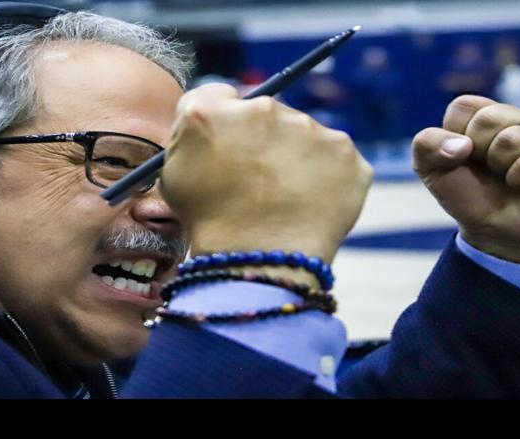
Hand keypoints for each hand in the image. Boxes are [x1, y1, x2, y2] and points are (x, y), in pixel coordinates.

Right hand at [162, 83, 372, 266]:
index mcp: (212, 110)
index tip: (234, 150)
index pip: (223, 97)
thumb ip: (191, 133)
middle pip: (270, 114)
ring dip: (300, 159)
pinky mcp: (346, 154)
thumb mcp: (174, 173)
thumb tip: (215, 121)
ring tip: (288, 201)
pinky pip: (338, 161)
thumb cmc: (210, 223)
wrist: (259, 261)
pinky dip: (331, 180)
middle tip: (264, 183)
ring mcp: (310, 129)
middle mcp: (264, 108)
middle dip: (268, 141)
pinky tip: (312, 206)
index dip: (228, 126)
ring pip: (306, 136)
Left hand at [413, 95, 519, 266]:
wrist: (500, 235)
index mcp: (489, 112)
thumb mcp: (433, 171)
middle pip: (488, 119)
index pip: (464, 107)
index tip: (467, 161)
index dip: (457, 140)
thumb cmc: (472, 199)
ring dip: (504, 170)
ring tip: (513, 180)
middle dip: (482, 155)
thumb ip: (426, 145)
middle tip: (493, 173)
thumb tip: (461, 146)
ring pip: (512, 139)